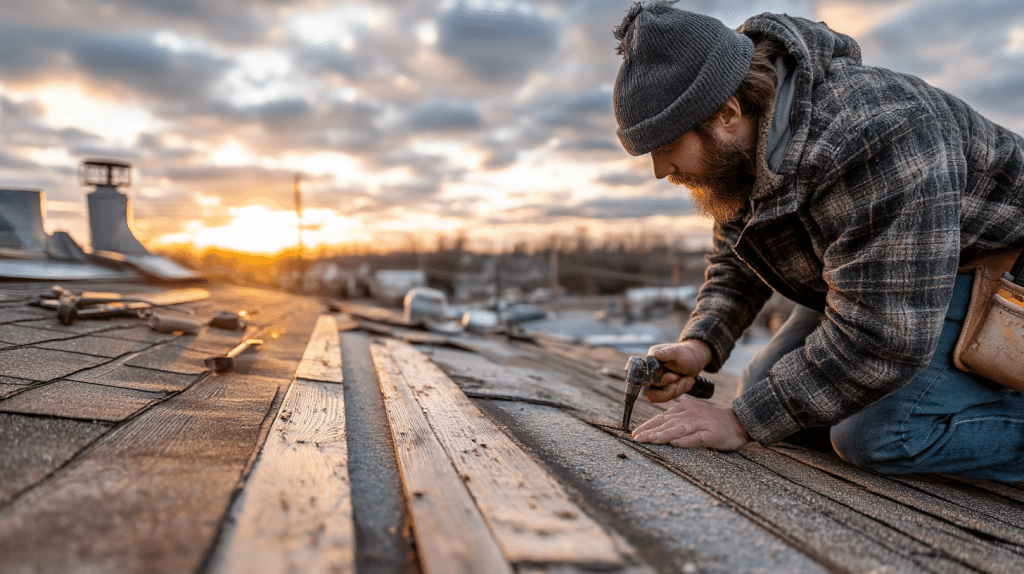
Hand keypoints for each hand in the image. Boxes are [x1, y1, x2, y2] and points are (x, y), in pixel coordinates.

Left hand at [632, 396, 750, 450]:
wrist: (739, 422)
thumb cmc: (713, 422)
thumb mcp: (693, 415)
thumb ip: (677, 419)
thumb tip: (656, 427)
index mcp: (685, 408)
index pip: (662, 417)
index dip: (647, 425)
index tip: (634, 434)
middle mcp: (691, 414)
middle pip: (667, 423)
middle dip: (650, 431)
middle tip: (636, 439)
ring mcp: (702, 424)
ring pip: (679, 429)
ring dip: (663, 435)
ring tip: (650, 440)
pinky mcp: (712, 434)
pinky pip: (697, 438)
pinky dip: (685, 441)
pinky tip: (675, 444)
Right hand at [644, 340, 711, 402]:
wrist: (694, 359)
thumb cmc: (685, 353)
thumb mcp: (677, 352)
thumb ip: (666, 354)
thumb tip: (655, 354)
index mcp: (650, 362)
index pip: (645, 379)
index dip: (659, 382)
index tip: (674, 377)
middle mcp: (650, 374)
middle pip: (650, 394)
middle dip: (669, 390)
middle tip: (681, 379)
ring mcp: (657, 383)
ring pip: (662, 397)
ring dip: (678, 389)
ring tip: (688, 378)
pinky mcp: (664, 389)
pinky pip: (670, 397)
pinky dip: (682, 390)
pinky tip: (688, 380)